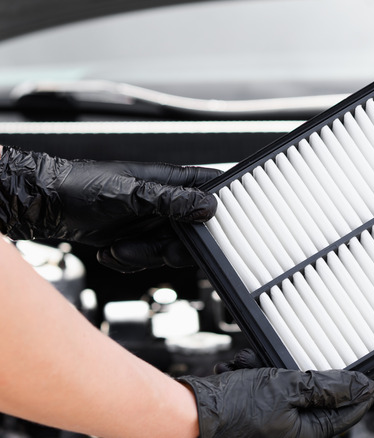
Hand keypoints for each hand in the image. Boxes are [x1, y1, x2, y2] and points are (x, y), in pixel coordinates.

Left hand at [0, 146, 220, 271]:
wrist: (41, 205)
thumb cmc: (79, 186)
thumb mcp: (130, 194)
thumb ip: (172, 201)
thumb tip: (209, 206)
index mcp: (171, 181)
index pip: (211, 192)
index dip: (217, 212)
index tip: (207, 231)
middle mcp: (165, 202)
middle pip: (193, 233)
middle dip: (173, 247)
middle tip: (157, 248)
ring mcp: (150, 222)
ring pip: (168, 251)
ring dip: (144, 256)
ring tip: (120, 248)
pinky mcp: (135, 240)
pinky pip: (147, 261)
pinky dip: (129, 262)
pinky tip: (111, 251)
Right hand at [177, 367, 373, 437]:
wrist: (189, 414)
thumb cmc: (232, 408)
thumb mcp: (287, 388)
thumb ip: (327, 387)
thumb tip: (362, 385)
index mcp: (309, 434)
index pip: (352, 410)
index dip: (366, 386)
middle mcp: (295, 433)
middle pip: (319, 396)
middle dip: (306, 371)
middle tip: (291, 357)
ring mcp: (278, 423)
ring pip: (291, 386)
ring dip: (274, 368)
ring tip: (253, 364)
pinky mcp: (261, 412)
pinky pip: (270, 387)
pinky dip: (258, 373)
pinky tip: (242, 368)